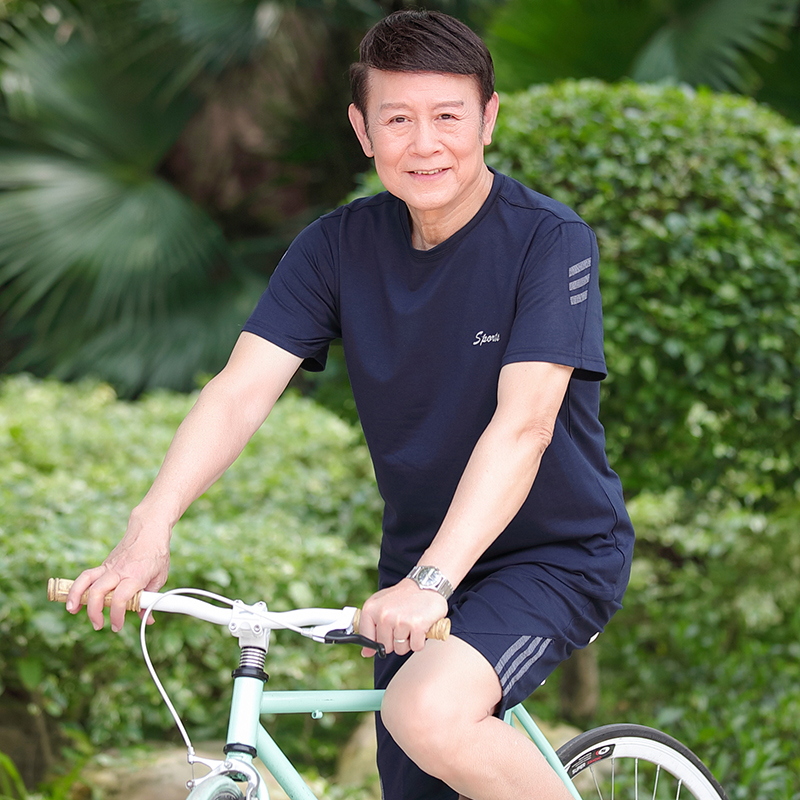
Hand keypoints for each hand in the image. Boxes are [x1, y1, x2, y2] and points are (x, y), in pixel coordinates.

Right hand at [66, 511, 170, 632]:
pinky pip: (87, 576)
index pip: (121, 598)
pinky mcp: (103, 564)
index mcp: (135, 576)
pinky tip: (75, 600)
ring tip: (72, 610)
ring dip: (76, 596)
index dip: (117, 615)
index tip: (117, 626)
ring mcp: (109, 566)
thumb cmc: (157, 553)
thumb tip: (147, 619)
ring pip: (86, 580)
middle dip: (94, 611)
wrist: (149, 530)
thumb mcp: (160, 577)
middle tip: (98, 625)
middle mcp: (119, 571)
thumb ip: (150, 599)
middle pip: (98, 591)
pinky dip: (78, 587)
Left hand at [358, 579, 447, 657]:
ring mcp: (400, 620)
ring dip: (408, 641)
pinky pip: (415, 647)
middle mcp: (383, 614)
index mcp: (371, 608)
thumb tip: (366, 653)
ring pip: (400, 649)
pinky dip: (420, 641)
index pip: (367, 638)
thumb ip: (370, 626)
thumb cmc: (404, 596)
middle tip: (402, 624)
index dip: (377, 641)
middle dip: (395, 640)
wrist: (428, 584)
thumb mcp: (381, 604)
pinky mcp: (416, 626)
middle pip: (385, 647)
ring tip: (411, 624)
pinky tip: (421, 627)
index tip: (385, 634)